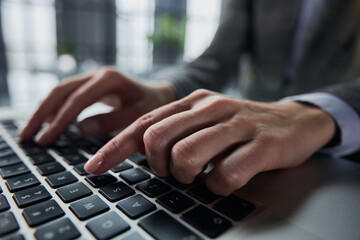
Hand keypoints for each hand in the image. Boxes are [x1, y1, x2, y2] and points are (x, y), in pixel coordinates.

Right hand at [19, 67, 176, 144]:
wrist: (160, 94)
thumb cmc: (154, 106)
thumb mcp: (140, 115)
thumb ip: (113, 121)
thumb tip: (82, 128)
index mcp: (109, 80)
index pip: (77, 100)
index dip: (60, 121)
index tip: (45, 140)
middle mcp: (98, 75)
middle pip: (61, 91)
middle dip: (42, 113)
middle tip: (27, 136)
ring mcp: (94, 78)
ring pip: (61, 91)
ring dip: (44, 110)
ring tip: (31, 130)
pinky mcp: (92, 85)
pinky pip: (68, 94)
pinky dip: (55, 107)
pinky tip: (48, 120)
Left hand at [84, 89, 335, 194]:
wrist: (294, 122)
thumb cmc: (241, 127)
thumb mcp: (205, 121)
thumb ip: (175, 131)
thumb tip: (137, 153)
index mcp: (193, 101)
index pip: (144, 124)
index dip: (114, 148)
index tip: (93, 168)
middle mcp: (211, 107)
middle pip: (156, 139)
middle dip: (158, 165)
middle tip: (173, 172)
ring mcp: (238, 125)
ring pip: (187, 156)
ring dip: (186, 176)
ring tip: (200, 176)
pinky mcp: (263, 145)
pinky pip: (225, 175)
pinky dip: (218, 187)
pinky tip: (226, 181)